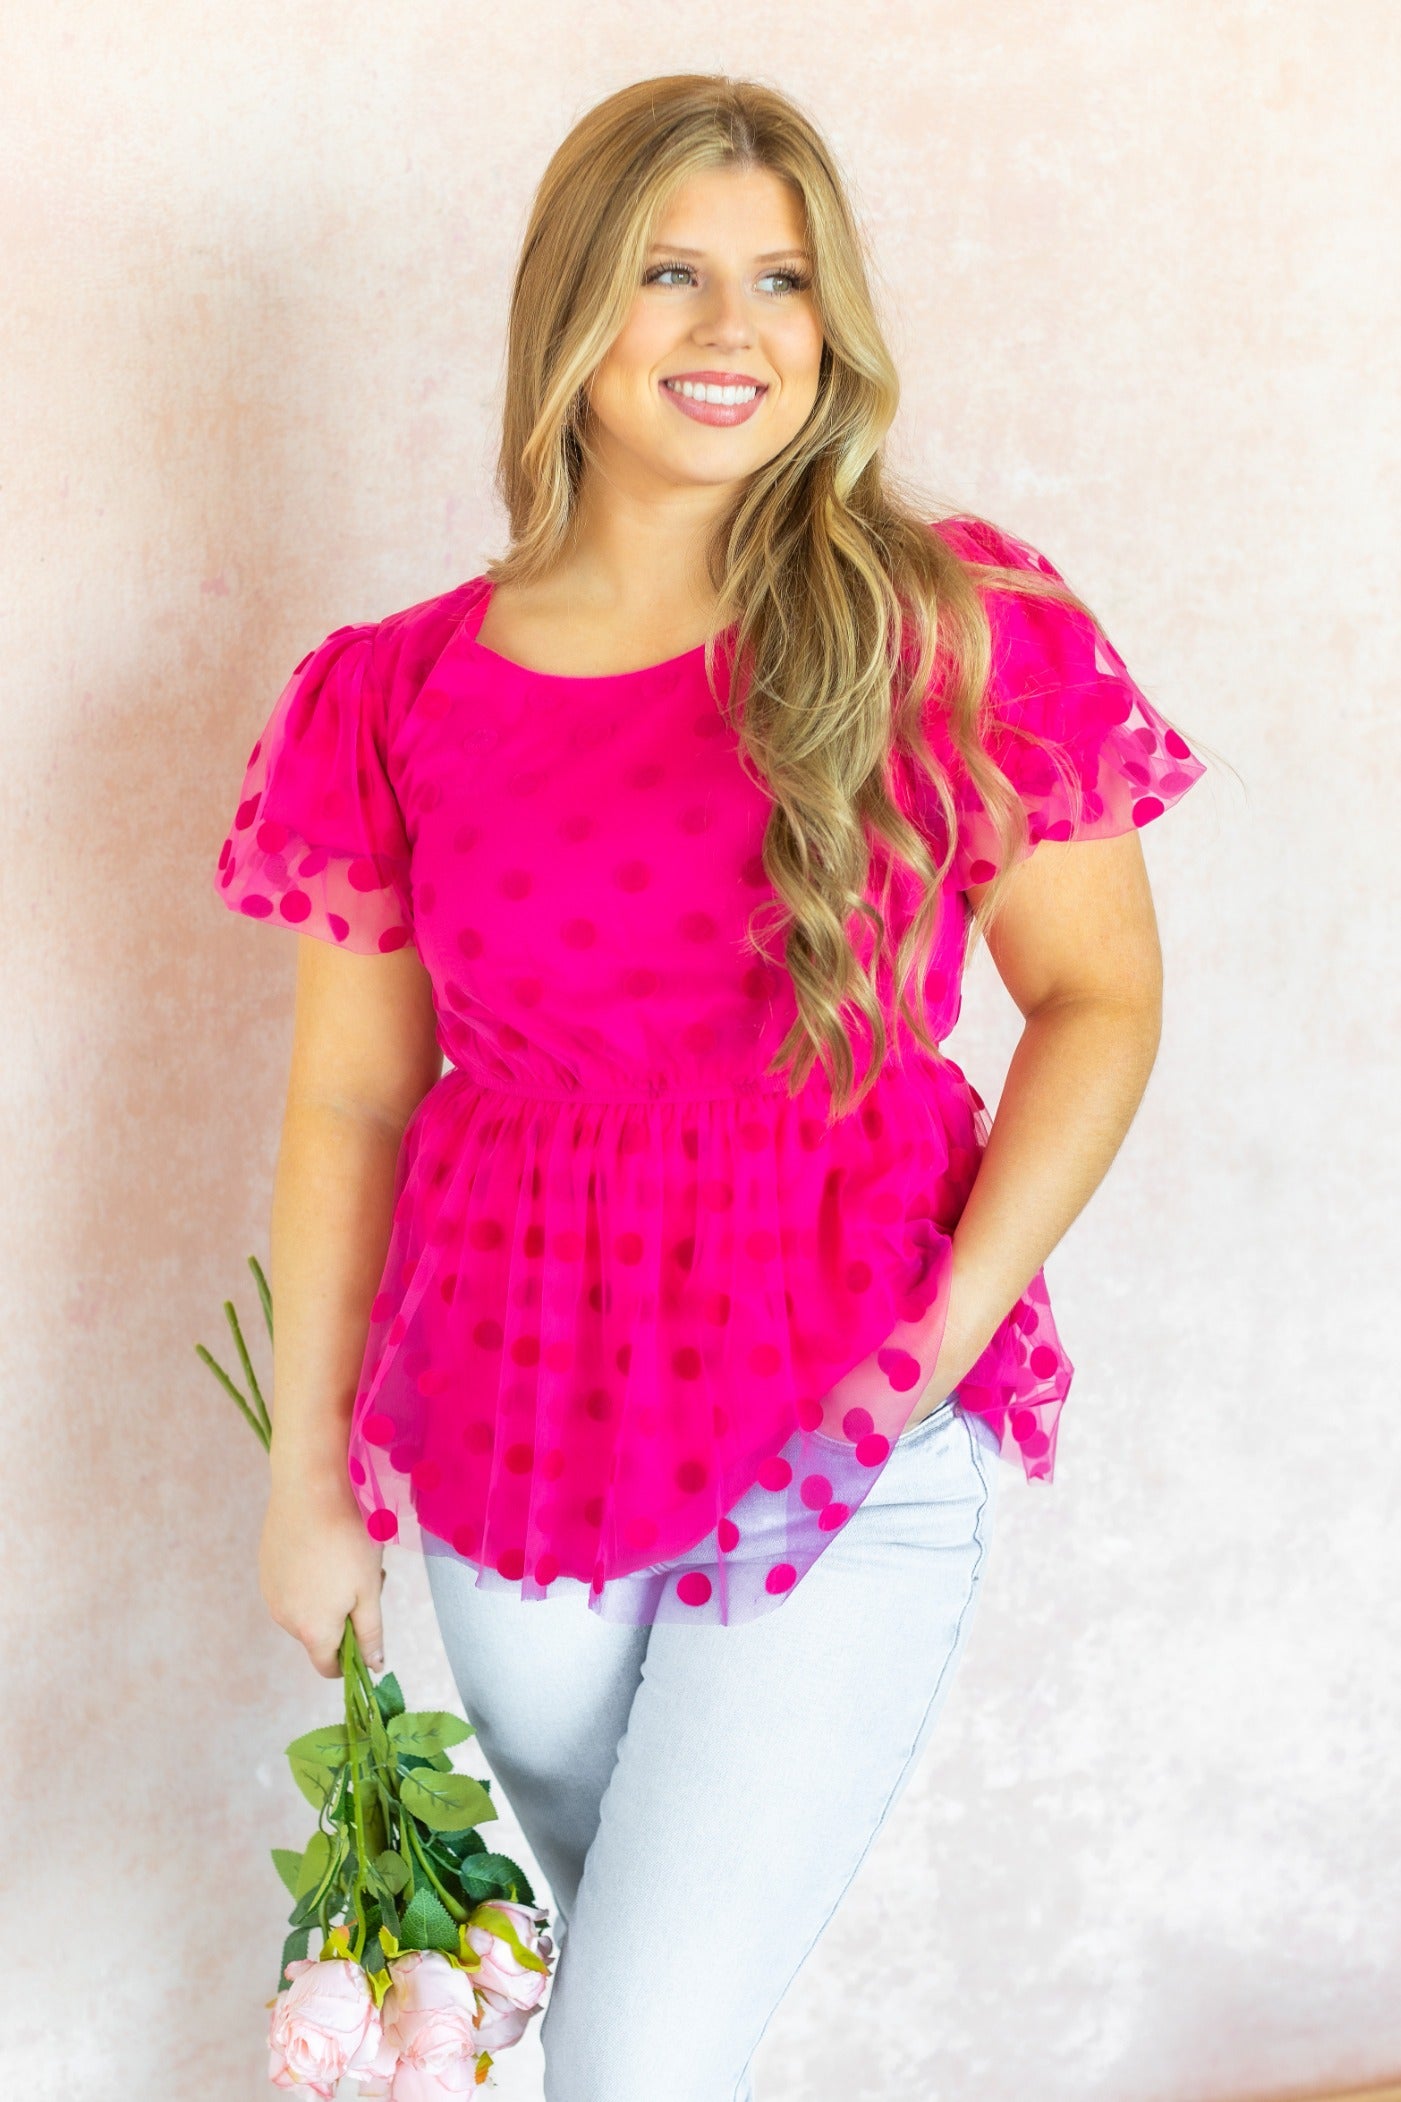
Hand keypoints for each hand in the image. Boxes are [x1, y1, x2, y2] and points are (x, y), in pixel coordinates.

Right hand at [259, 1475, 386, 1679]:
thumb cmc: (348, 1538)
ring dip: (326, 1597)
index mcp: (313, 1630)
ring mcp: (271, 1593)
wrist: (310, 1488)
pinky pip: (291, 1588)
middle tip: (364, 1577)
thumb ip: (370, 1633)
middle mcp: (285, 1619)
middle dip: (343, 1617)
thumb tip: (373, 1667)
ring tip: (343, 1556)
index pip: (328, 1666)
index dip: (351, 1658)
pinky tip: (322, 1546)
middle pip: (319, 1635)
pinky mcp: (265, 1569)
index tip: (367, 1628)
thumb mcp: (369, 1589)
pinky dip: (309, 1578)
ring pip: (306, 1609)